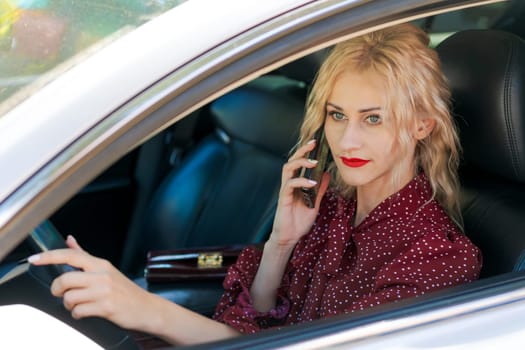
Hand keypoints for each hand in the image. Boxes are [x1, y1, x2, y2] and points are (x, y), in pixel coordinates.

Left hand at [28, 235, 154, 330]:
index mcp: (100, 264)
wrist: (146, 308)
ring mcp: (104, 291)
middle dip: (57, 291)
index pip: (70, 256)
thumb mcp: (106, 269)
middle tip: (61, 294)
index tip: (33, 259)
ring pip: (69, 298)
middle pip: (64, 279)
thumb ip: (85, 255)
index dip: (49, 257)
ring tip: (79, 305)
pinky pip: (78, 312)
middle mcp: (102, 275)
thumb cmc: (124, 290)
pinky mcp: (106, 307)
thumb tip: (69, 239)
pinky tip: (86, 312)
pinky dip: (78, 315)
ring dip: (69, 305)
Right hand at [270, 139, 329, 247]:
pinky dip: (301, 181)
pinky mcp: (284, 198)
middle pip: (292, 161)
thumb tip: (327, 175)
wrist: (290, 238)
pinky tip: (312, 183)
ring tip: (313, 162)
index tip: (316, 143)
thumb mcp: (315, 203)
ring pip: (288, 169)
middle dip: (302, 150)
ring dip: (300, 162)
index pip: (299, 163)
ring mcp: (285, 190)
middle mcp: (289, 184)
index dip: (305, 152)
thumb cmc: (299, 222)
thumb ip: (320, 190)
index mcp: (296, 184)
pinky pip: (290, 185)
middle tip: (313, 143)